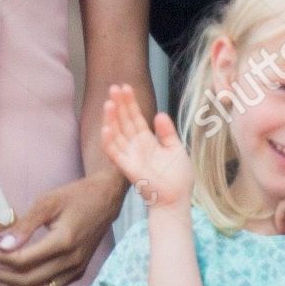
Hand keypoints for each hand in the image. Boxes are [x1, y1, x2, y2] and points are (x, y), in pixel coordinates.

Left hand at [0, 170, 125, 285]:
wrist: (106, 200)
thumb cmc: (75, 196)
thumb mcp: (48, 202)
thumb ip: (25, 225)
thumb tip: (2, 244)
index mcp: (64, 242)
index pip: (23, 261)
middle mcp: (71, 262)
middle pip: (28, 281)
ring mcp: (76, 271)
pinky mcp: (77, 273)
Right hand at [99, 83, 193, 211]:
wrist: (177, 198)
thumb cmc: (178, 176)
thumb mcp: (176, 148)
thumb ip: (167, 132)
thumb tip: (159, 114)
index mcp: (147, 139)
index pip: (135, 116)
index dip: (130, 102)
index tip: (126, 87)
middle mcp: (135, 145)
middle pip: (124, 121)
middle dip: (119, 105)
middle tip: (114, 87)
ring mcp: (130, 156)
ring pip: (116, 133)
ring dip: (111, 119)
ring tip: (108, 103)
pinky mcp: (127, 167)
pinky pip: (114, 153)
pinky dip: (108, 142)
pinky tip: (106, 128)